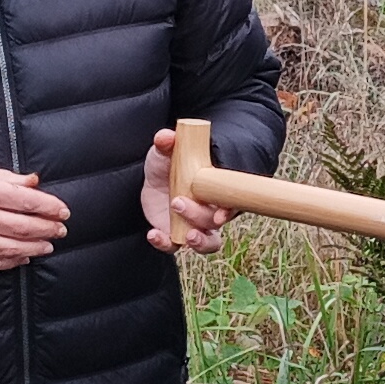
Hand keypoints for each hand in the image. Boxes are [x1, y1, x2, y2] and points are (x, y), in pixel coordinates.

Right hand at [0, 160, 69, 271]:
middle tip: (61, 230)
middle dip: (48, 230)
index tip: (63, 210)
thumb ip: (5, 177)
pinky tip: (22, 258)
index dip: (49, 207)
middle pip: (23, 227)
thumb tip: (33, 181)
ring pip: (12, 248)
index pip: (26, 201)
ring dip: (35, 248)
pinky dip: (11, 262)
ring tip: (48, 245)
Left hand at [138, 128, 230, 253]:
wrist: (155, 177)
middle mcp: (209, 211)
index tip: (220, 212)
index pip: (230, 203)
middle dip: (200, 217)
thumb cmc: (169, 162)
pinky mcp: (175, 234)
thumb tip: (166, 137)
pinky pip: (174, 246)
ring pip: (206, 243)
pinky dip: (164, 243)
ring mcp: (194, 225)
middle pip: (214, 223)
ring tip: (187, 236)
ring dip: (200, 242)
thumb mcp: (165, 151)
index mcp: (214, 190)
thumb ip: (167, 143)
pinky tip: (154, 234)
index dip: (229, 210)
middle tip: (178, 202)